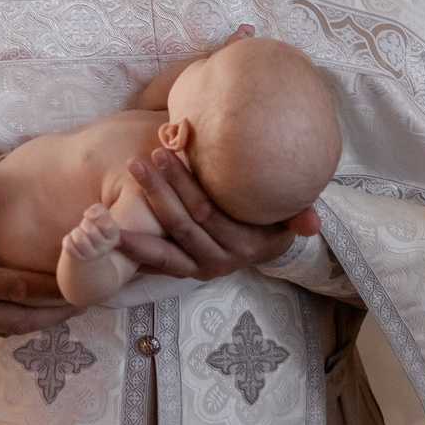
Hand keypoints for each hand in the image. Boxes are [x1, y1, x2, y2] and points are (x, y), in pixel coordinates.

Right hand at [0, 178, 80, 336]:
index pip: (18, 288)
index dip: (52, 289)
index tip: (78, 282)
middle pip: (19, 319)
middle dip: (55, 315)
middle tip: (85, 305)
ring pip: (4, 331)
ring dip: (36, 324)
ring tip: (64, 313)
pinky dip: (11, 327)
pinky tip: (27, 317)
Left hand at [61, 203, 120, 261]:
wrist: (91, 245)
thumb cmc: (97, 226)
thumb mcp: (102, 215)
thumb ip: (99, 210)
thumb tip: (88, 215)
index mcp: (113, 235)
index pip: (107, 226)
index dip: (97, 217)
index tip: (92, 216)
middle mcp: (105, 247)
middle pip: (91, 231)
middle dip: (85, 223)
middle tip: (85, 225)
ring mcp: (92, 254)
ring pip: (80, 240)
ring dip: (76, 231)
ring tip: (78, 232)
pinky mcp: (79, 257)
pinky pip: (69, 247)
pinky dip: (67, 239)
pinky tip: (72, 239)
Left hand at [110, 148, 319, 279]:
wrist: (267, 243)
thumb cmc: (273, 216)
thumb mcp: (289, 213)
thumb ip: (298, 213)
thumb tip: (313, 224)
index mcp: (246, 244)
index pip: (209, 211)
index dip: (185, 183)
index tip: (166, 151)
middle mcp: (222, 260)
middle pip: (184, 224)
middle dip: (159, 191)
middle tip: (139, 160)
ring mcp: (201, 269)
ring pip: (167, 243)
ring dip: (143, 214)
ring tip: (122, 186)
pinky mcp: (185, 273)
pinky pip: (157, 263)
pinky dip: (134, 247)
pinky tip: (111, 230)